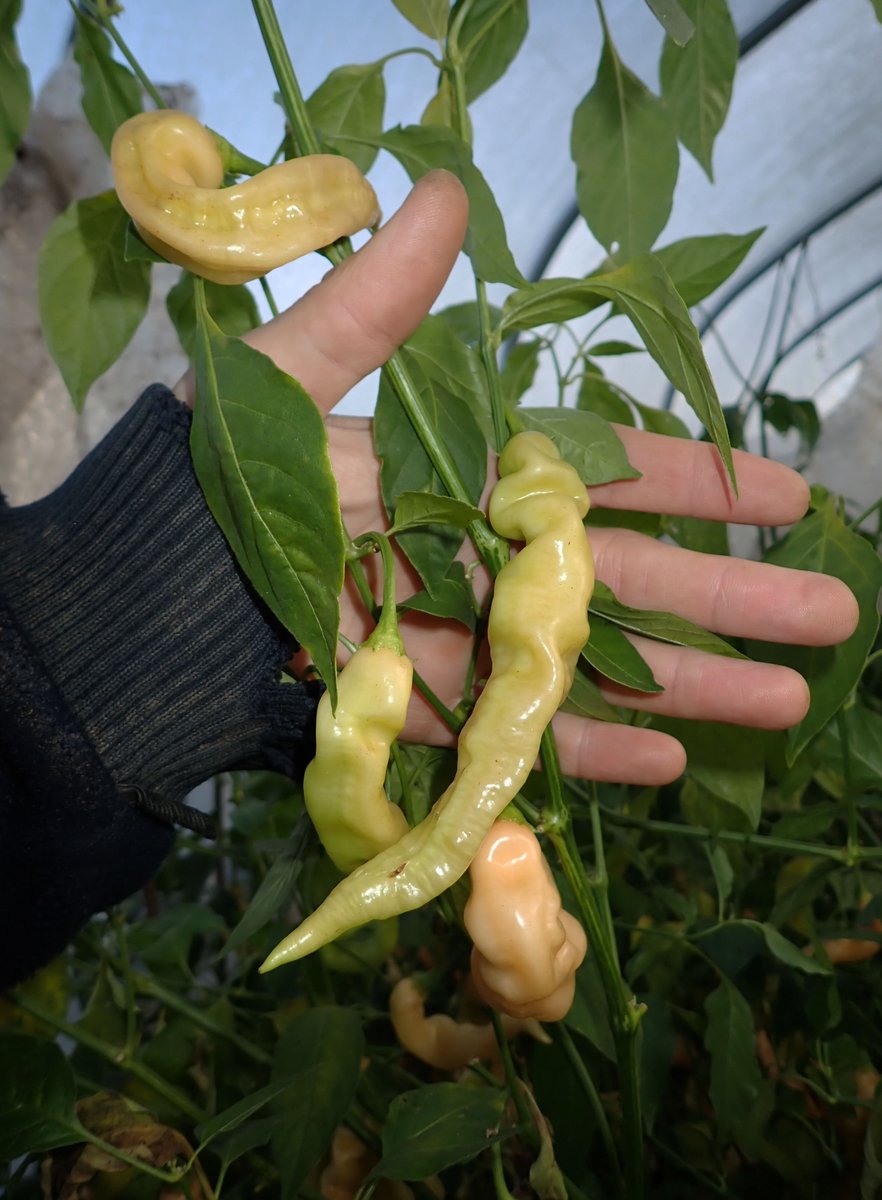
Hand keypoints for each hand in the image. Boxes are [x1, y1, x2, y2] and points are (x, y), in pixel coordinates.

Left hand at [177, 172, 857, 786]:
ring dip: (684, 690)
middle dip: (726, 599)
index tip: (783, 498)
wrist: (126, 607)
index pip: (597, 480)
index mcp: (456, 478)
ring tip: (784, 702)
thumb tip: (448, 193)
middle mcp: (470, 565)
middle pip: (616, 586)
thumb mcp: (285, 379)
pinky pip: (505, 739)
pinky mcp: (415, 717)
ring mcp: (448, 647)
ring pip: (581, 672)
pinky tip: (667, 764)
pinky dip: (577, 754)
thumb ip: (374, 308)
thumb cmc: (201, 485)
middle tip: (831, 613)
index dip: (692, 486)